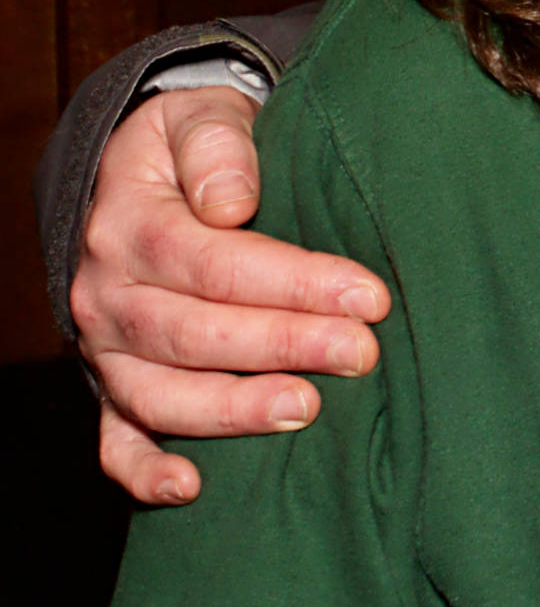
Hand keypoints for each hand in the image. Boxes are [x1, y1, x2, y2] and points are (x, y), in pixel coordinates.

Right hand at [71, 85, 388, 506]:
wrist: (146, 173)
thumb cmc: (193, 145)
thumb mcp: (201, 116)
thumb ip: (219, 148)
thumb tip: (232, 202)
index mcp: (129, 225)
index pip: (212, 262)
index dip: (291, 281)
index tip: (367, 295)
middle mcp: (107, 295)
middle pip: (192, 332)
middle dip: (282, 346)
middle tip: (361, 353)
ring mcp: (106, 349)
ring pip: (158, 394)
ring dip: (232, 411)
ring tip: (307, 410)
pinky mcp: (111, 385)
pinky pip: (116, 439)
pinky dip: (145, 470)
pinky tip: (192, 489)